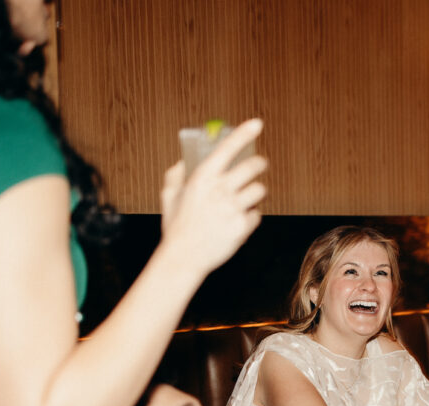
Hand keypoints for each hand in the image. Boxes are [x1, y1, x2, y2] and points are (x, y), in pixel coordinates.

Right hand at [159, 118, 267, 277]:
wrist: (183, 258)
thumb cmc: (176, 226)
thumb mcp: (169, 196)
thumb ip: (176, 175)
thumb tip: (184, 162)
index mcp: (202, 178)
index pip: (227, 148)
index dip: (244, 133)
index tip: (257, 123)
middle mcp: (220, 190)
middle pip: (253, 166)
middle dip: (258, 163)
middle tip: (258, 164)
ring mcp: (233, 209)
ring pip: (260, 190)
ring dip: (255, 192)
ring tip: (244, 199)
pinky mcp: (243, 226)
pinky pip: (257, 214)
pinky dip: (251, 216)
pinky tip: (238, 221)